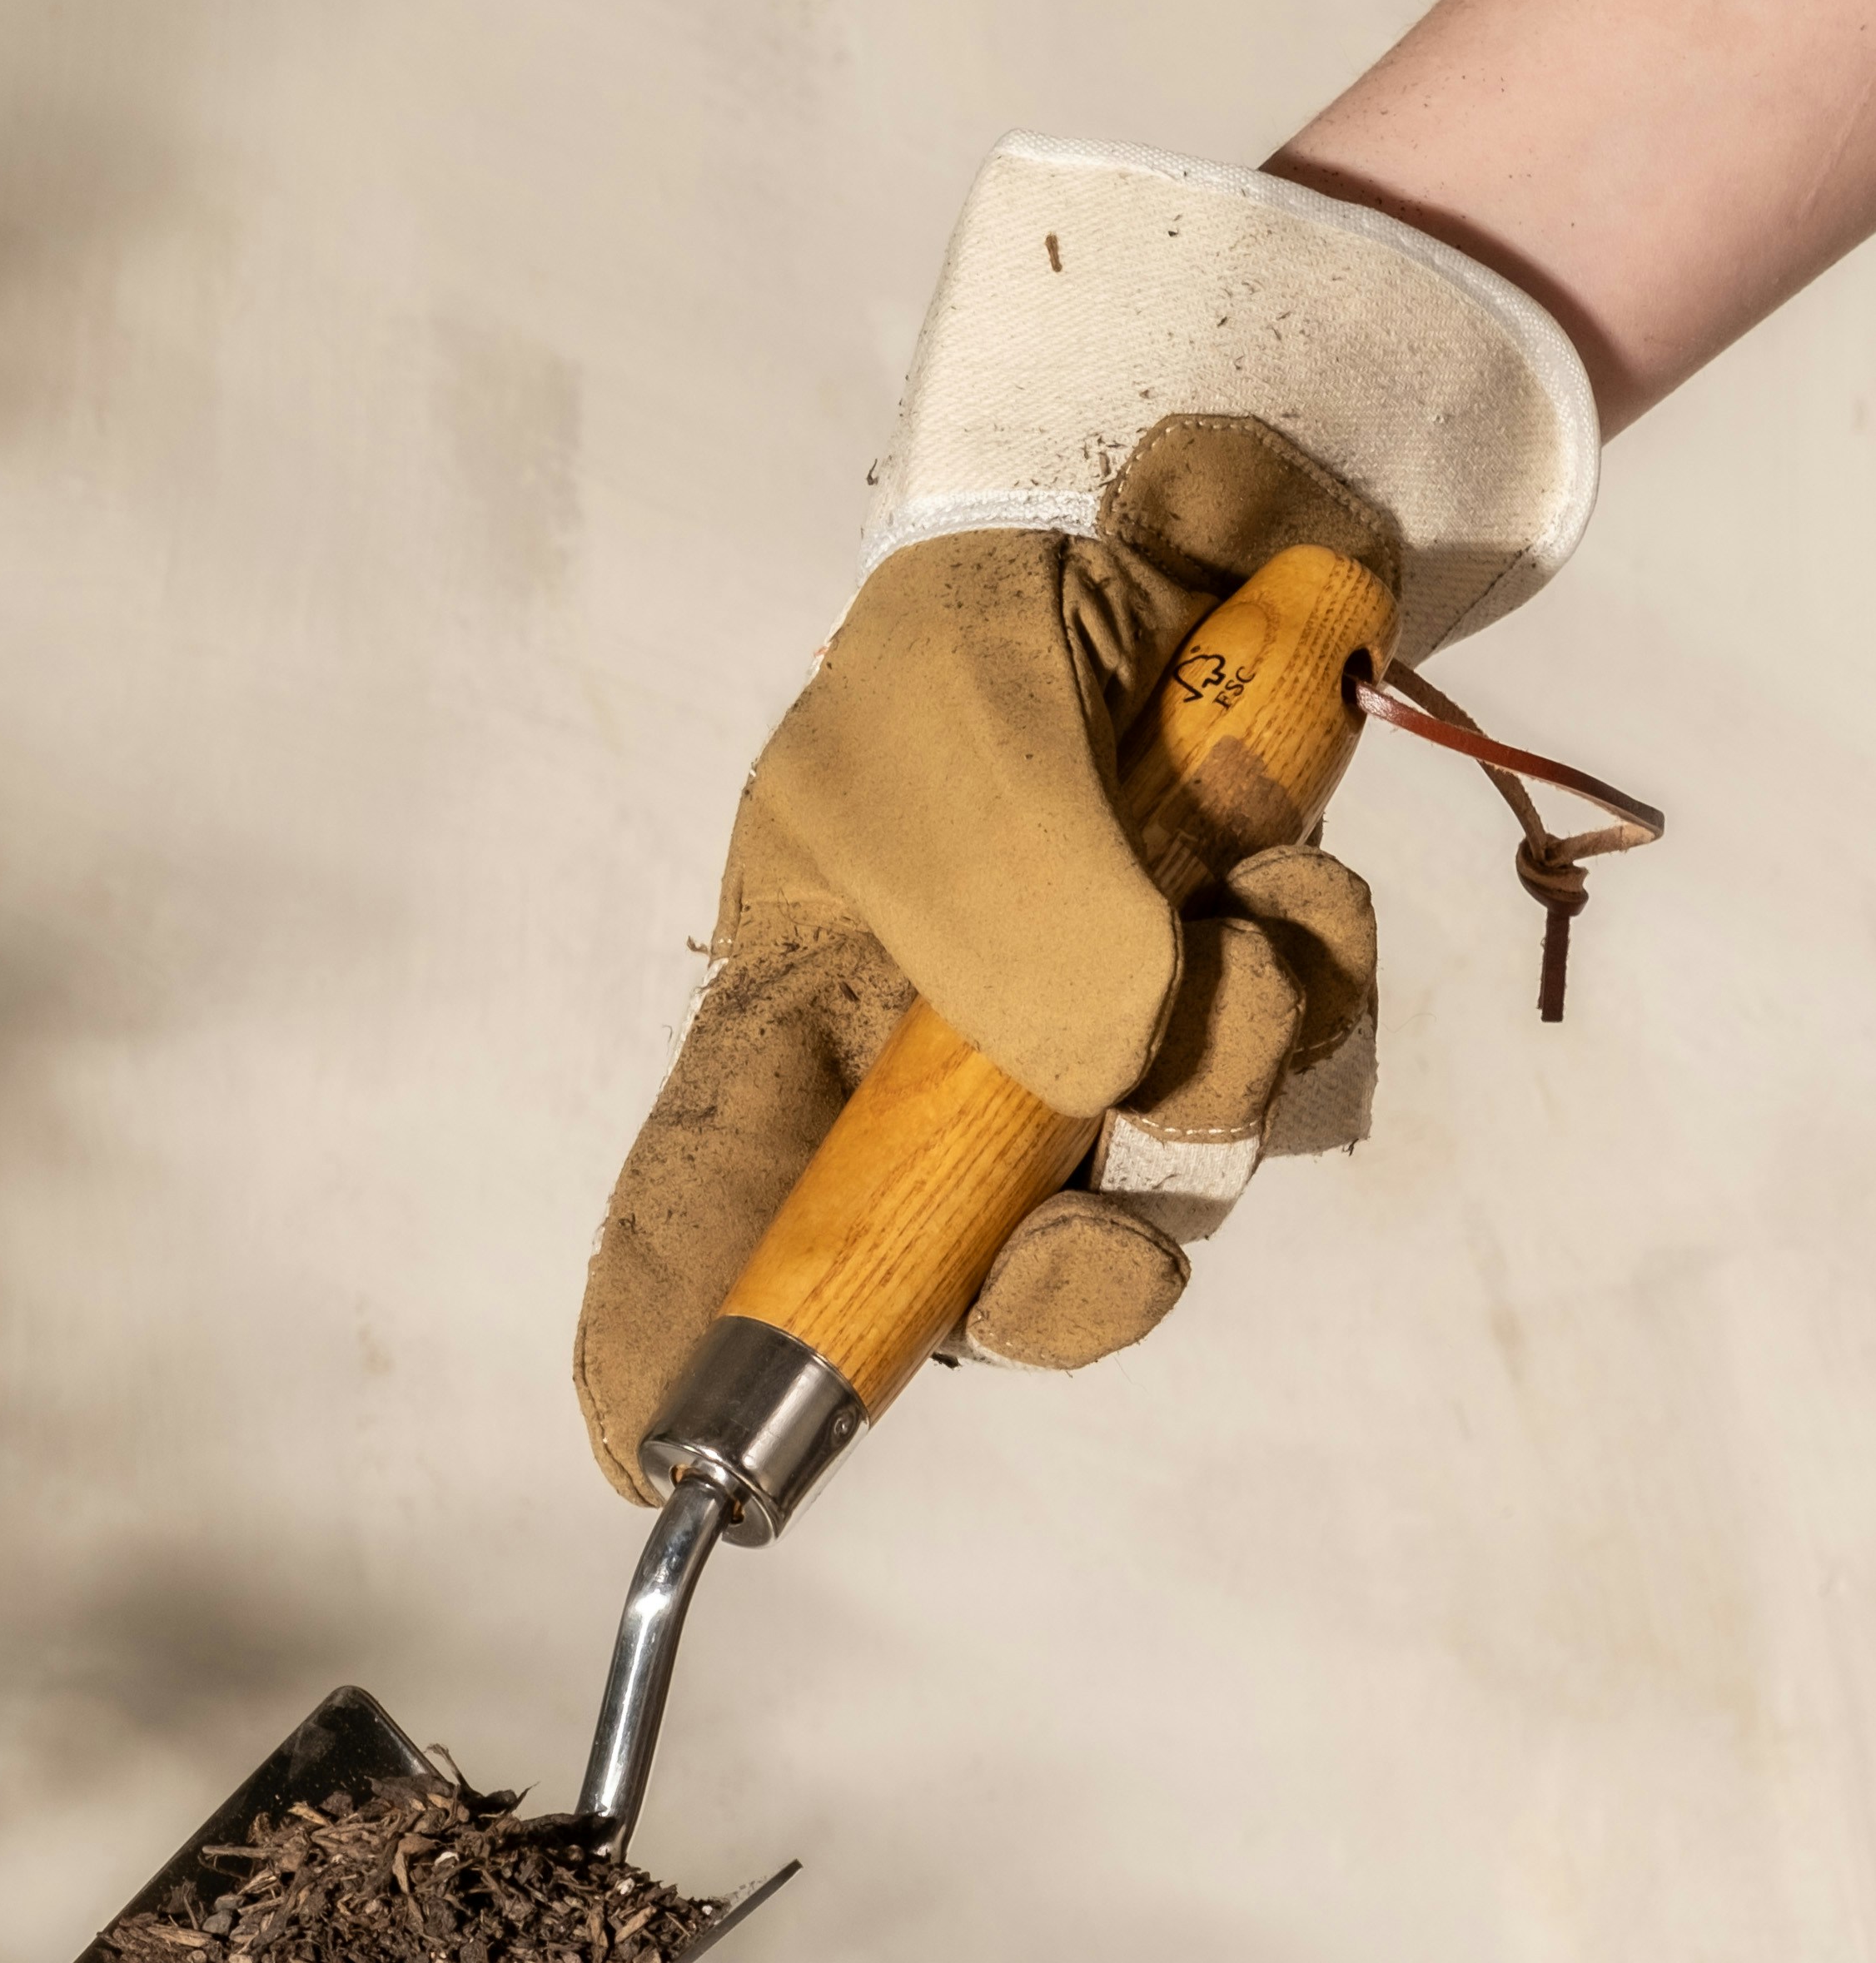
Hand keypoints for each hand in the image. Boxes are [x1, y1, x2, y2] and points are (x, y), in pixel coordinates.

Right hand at [574, 134, 1597, 1501]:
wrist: (1188, 507)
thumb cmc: (992, 621)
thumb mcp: (944, 733)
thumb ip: (1005, 912)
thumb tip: (1107, 1085)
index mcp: (807, 1010)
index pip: (715, 1194)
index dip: (678, 1330)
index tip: (654, 1455)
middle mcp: (943, 1069)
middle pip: (971, 1279)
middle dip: (1060, 1292)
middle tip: (1108, 1252)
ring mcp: (1097, 1044)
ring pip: (1169, 1179)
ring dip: (1226, 1055)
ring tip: (1226, 886)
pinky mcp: (1224, 996)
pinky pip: (1292, 1067)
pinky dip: (1307, 970)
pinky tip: (1278, 857)